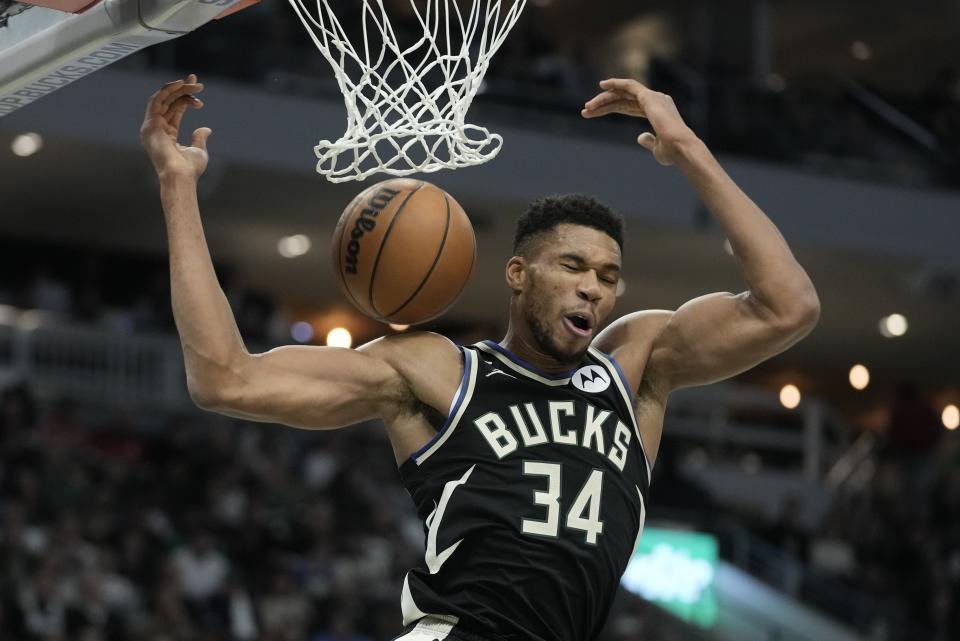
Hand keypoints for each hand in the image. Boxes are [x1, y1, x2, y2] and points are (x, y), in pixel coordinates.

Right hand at [140, 74, 210, 178]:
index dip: (186, 97)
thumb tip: (206, 128)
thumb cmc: (189, 169)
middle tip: (198, 82)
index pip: (175, 109)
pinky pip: (157, 100)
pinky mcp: (150, 124)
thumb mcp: (198, 150)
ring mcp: (151, 126)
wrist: (180, 176)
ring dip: (178, 89)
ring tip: (195, 84)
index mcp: (167, 133)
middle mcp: (157, 128)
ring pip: (164, 99)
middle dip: (183, 89)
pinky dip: (167, 90)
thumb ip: (199, 138)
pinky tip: (181, 84)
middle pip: (169, 102)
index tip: (199, 89)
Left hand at [581, 78, 697, 165]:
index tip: (591, 114)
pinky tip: (602, 85)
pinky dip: (616, 83)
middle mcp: (657, 101)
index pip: (627, 107)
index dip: (609, 109)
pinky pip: (629, 86)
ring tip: (587, 107)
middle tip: (585, 111)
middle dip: (603, 104)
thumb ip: (648, 141)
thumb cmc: (672, 152)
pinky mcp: (649, 97)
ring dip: (604, 99)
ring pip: (623, 94)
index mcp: (658, 112)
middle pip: (622, 99)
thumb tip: (640, 137)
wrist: (680, 148)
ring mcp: (654, 97)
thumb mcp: (657, 148)